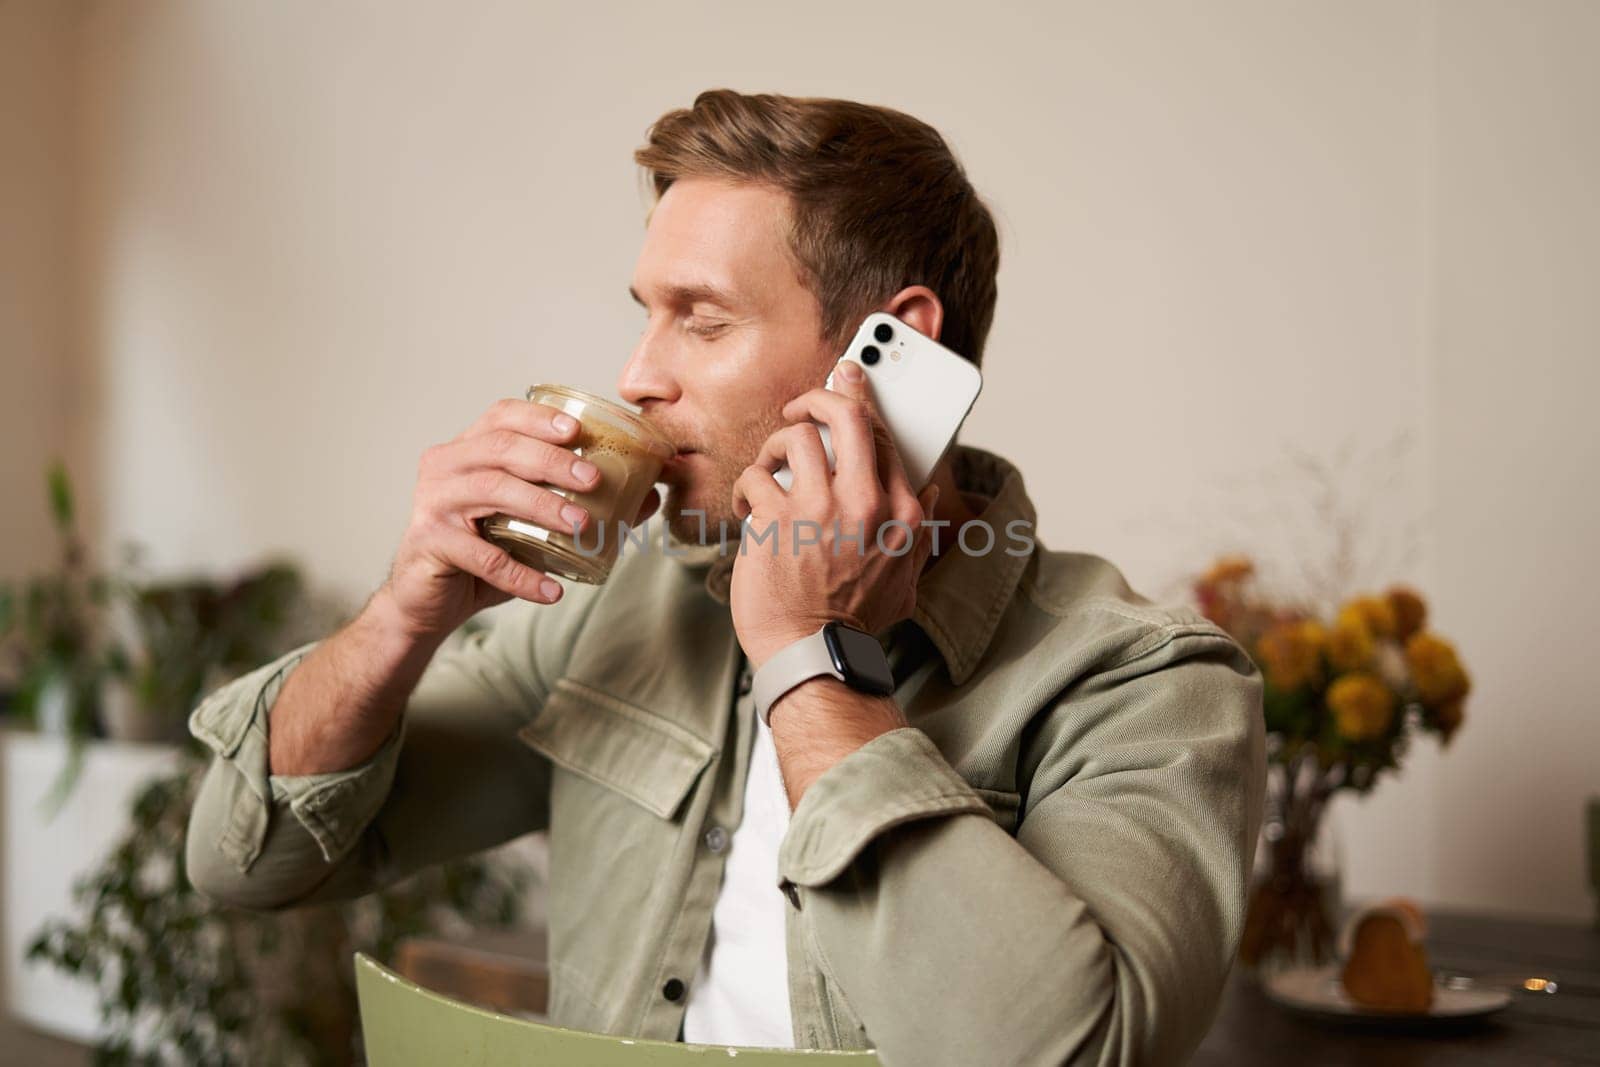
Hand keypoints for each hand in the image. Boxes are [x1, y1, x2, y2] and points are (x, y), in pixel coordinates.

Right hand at [385, 398, 660, 638]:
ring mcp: (433, 503)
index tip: (578, 430)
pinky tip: (551, 590)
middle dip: (552, 460)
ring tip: (582, 525)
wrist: (427, 602)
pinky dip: (522, 574)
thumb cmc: (483, 552)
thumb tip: (649, 496)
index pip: (502, 416)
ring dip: (543, 507)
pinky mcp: (430, 543)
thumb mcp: (531, 524)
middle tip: (594, 479)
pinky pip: (483, 557)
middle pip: (502, 448)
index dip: (539, 418)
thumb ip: (579, 504)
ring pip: (493, 492)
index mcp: (467, 449)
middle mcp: (445, 466)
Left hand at [729, 361, 938, 667]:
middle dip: (820, 395)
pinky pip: (756, 477)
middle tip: (801, 405)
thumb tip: (930, 494)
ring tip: (771, 468)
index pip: (885, 433)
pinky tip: (751, 508)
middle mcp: (866, 503)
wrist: (812, 654)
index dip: (861, 397)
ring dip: (776, 447)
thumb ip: (920, 530)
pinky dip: (748, 488)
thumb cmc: (854, 619)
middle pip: (846, 414)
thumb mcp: (907, 577)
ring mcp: (820, 510)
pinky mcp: (776, 521)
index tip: (849, 375)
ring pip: (794, 438)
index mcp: (903, 511)